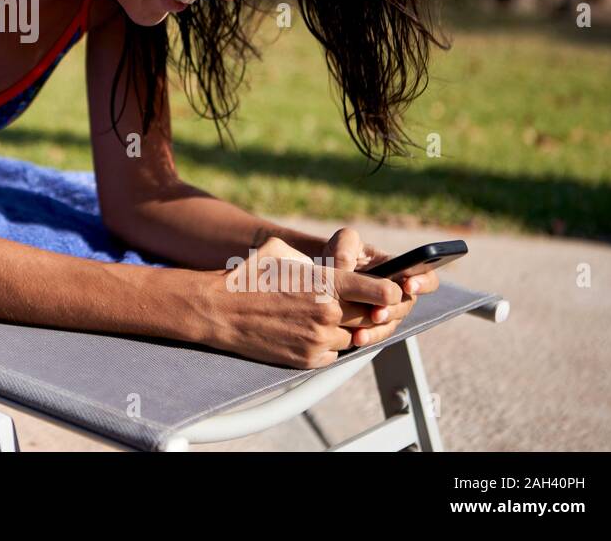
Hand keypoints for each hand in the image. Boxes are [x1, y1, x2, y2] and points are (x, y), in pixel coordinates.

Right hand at [204, 235, 403, 369]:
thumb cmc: (248, 276)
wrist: (218, 311)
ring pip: (353, 337)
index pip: (380, 291)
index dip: (391, 291)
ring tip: (325, 315)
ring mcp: (318, 339)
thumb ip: (316, 260)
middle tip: (363, 303)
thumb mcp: (282, 252)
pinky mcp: (308, 359)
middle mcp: (327, 313)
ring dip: (346, 328)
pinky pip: (334, 352)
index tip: (392, 291)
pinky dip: (328, 342)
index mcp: (325, 283)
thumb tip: (340, 265)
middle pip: (371, 317)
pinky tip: (309, 329)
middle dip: (370, 310)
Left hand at [322, 227, 440, 348]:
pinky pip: (377, 334)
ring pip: (391, 323)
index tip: (409, 286)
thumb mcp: (341, 246)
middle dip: (393, 310)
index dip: (423, 282)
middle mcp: (396, 290)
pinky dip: (368, 337)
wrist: (322, 275)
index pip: (424, 275)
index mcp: (397, 267)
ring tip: (362, 331)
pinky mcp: (373, 325)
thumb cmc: (338, 255)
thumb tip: (346, 264)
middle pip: (407, 304)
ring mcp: (386, 309)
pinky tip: (357, 338)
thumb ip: (346, 249)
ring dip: (379, 328)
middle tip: (377, 314)